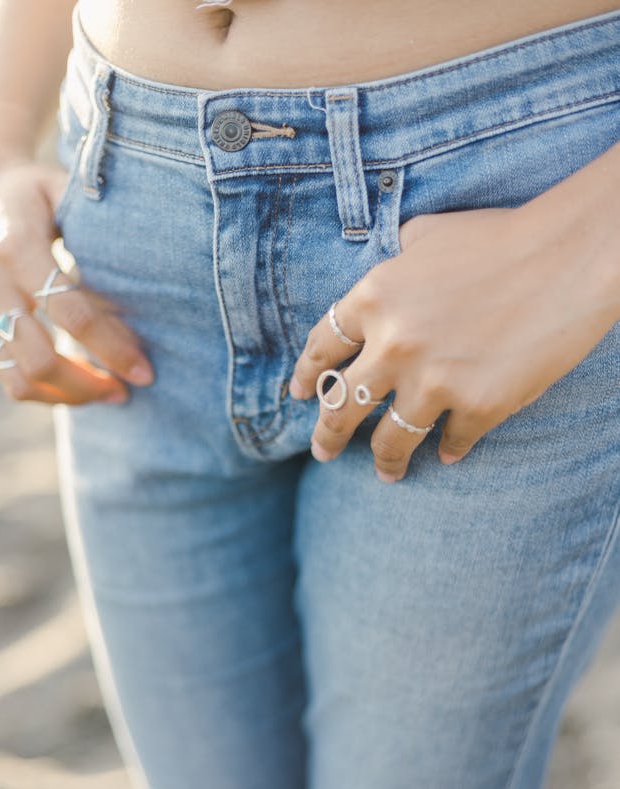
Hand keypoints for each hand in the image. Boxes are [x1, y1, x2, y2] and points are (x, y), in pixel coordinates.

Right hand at [0, 154, 153, 404]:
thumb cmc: (37, 193)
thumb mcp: (69, 197)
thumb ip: (100, 243)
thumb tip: (152, 295)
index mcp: (16, 244)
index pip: (71, 314)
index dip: (112, 349)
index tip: (144, 372)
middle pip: (40, 359)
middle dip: (88, 385)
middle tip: (124, 390)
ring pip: (19, 379)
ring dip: (67, 396)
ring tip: (104, 390)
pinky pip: (5, 374)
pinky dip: (45, 389)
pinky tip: (76, 380)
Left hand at [289, 202, 616, 481]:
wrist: (568, 257)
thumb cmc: (502, 237)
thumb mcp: (430, 234)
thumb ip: (398, 258)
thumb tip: (387, 264)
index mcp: (374, 299)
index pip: (323, 349)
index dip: (307, 377)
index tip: (301, 397)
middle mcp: (392, 345)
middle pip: (342, 406)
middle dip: (327, 436)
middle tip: (323, 452)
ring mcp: (433, 381)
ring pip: (390, 440)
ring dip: (385, 461)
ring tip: (386, 473)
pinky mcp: (476, 407)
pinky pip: (450, 442)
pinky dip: (449, 450)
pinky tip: (449, 454)